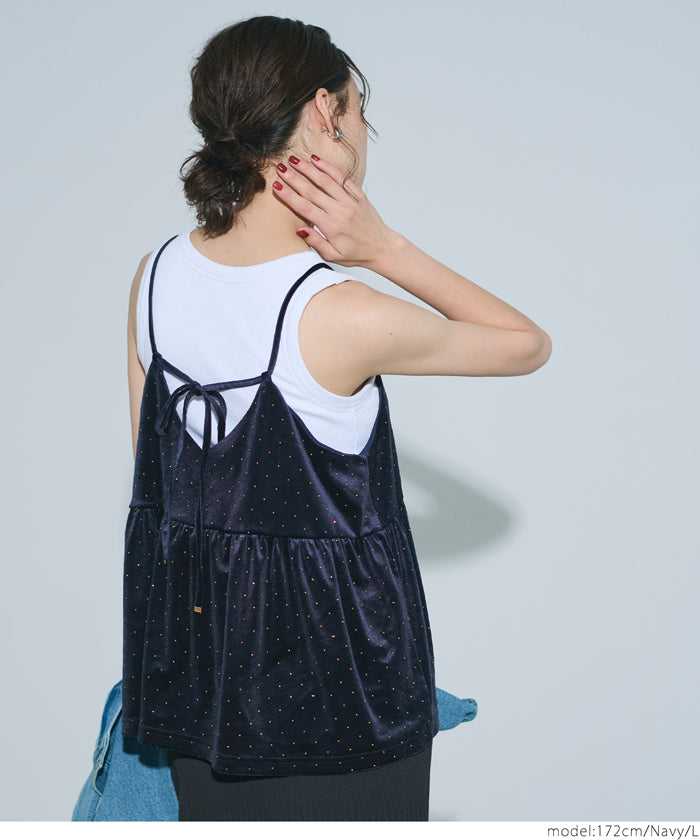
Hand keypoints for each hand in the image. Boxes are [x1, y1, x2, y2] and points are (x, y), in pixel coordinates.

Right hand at [272, 153, 397, 267]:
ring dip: (308, 169)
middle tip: (280, 167)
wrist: (382, 247)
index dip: (289, 196)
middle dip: (294, 178)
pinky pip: (341, 178)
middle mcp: (341, 211)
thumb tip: (300, 230)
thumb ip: (316, 243)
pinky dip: (328, 168)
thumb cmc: (356, 254)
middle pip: (313, 191)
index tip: (276, 185)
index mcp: (332, 227)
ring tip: (294, 159)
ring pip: (326, 181)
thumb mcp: (333, 256)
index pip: (305, 208)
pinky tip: (316, 160)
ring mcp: (350, 201)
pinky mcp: (358, 195)